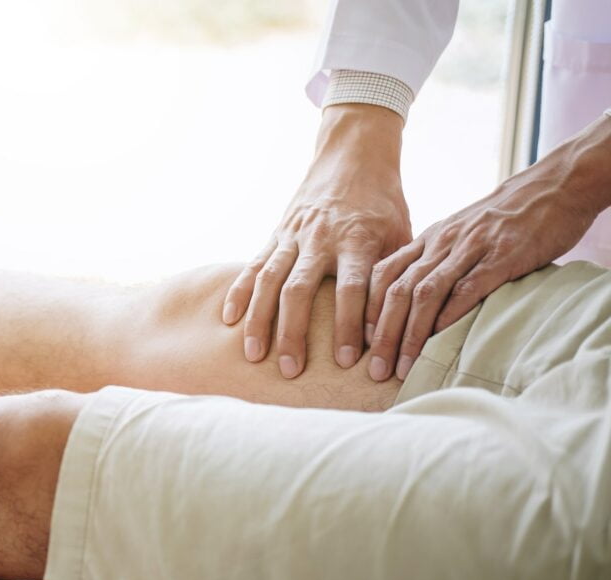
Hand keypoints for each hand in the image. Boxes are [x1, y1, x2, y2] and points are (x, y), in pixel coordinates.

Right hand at [222, 104, 410, 377]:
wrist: (352, 156)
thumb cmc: (384, 204)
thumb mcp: (401, 234)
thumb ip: (396, 276)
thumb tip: (403, 327)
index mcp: (357, 239)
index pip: (351, 289)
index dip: (350, 326)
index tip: (348, 362)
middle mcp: (320, 238)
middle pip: (299, 290)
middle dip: (293, 333)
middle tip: (291, 371)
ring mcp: (292, 236)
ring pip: (269, 281)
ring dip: (259, 320)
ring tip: (253, 356)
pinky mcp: (275, 235)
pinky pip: (252, 266)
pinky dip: (239, 293)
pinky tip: (228, 319)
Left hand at [365, 114, 610, 381]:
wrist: (553, 185)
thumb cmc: (505, 217)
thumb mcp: (460, 232)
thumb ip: (439, 260)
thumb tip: (418, 299)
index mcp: (428, 239)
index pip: (383, 274)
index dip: (368, 310)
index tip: (360, 342)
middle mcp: (441, 243)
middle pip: (397, 291)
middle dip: (382, 334)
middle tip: (373, 369)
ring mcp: (470, 249)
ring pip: (425, 293)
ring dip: (409, 334)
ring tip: (402, 366)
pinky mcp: (501, 256)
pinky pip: (467, 288)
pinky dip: (449, 315)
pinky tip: (438, 340)